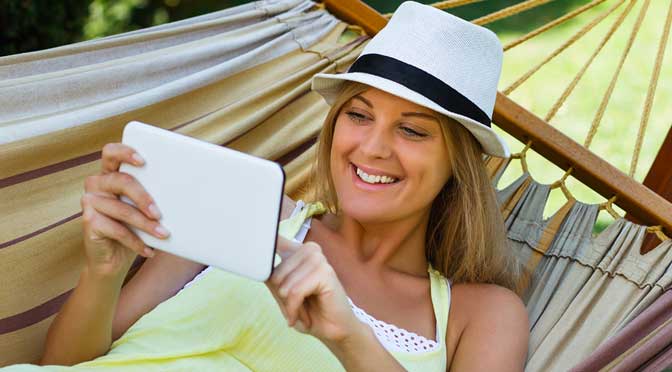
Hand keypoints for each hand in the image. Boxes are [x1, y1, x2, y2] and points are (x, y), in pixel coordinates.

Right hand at [80, 143, 169, 276]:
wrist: (112, 259)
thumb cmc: (133, 229)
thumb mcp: (144, 209)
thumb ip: (153, 195)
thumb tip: (183, 192)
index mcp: (111, 173)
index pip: (111, 152)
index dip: (125, 152)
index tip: (143, 161)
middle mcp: (97, 183)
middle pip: (121, 181)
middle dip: (144, 197)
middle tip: (159, 213)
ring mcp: (90, 201)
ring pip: (122, 209)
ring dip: (146, 225)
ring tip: (163, 234)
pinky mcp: (88, 221)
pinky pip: (117, 230)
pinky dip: (136, 241)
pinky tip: (149, 250)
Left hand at [266, 237, 361, 343]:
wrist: (334, 330)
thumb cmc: (309, 311)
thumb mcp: (283, 294)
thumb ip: (271, 277)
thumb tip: (258, 263)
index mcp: (297, 251)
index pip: (274, 239)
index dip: (264, 241)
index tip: (254, 230)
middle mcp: (309, 250)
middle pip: (275, 273)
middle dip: (282, 296)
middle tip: (297, 304)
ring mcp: (318, 259)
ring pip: (285, 283)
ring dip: (290, 304)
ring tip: (303, 309)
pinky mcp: (325, 272)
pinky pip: (295, 291)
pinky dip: (295, 308)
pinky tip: (304, 315)